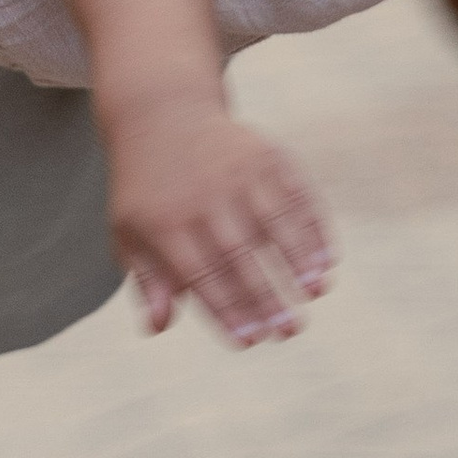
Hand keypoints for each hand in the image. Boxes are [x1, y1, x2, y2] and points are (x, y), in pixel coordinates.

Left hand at [104, 98, 332, 347]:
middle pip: (239, 255)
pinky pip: (296, 195)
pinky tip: (327, 262)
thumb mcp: (130, 232)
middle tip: (289, 332)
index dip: (226, 309)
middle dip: (266, 296)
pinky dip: (314, 229)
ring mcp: (238, 172)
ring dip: (298, 260)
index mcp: (166, 222)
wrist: (162, 116)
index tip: (248, 341)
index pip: (200, 275)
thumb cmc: (147, 191)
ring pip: (274, 222)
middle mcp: (204, 196)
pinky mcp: (266, 155)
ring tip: (314, 295)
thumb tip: (158, 328)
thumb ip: (147, 280)